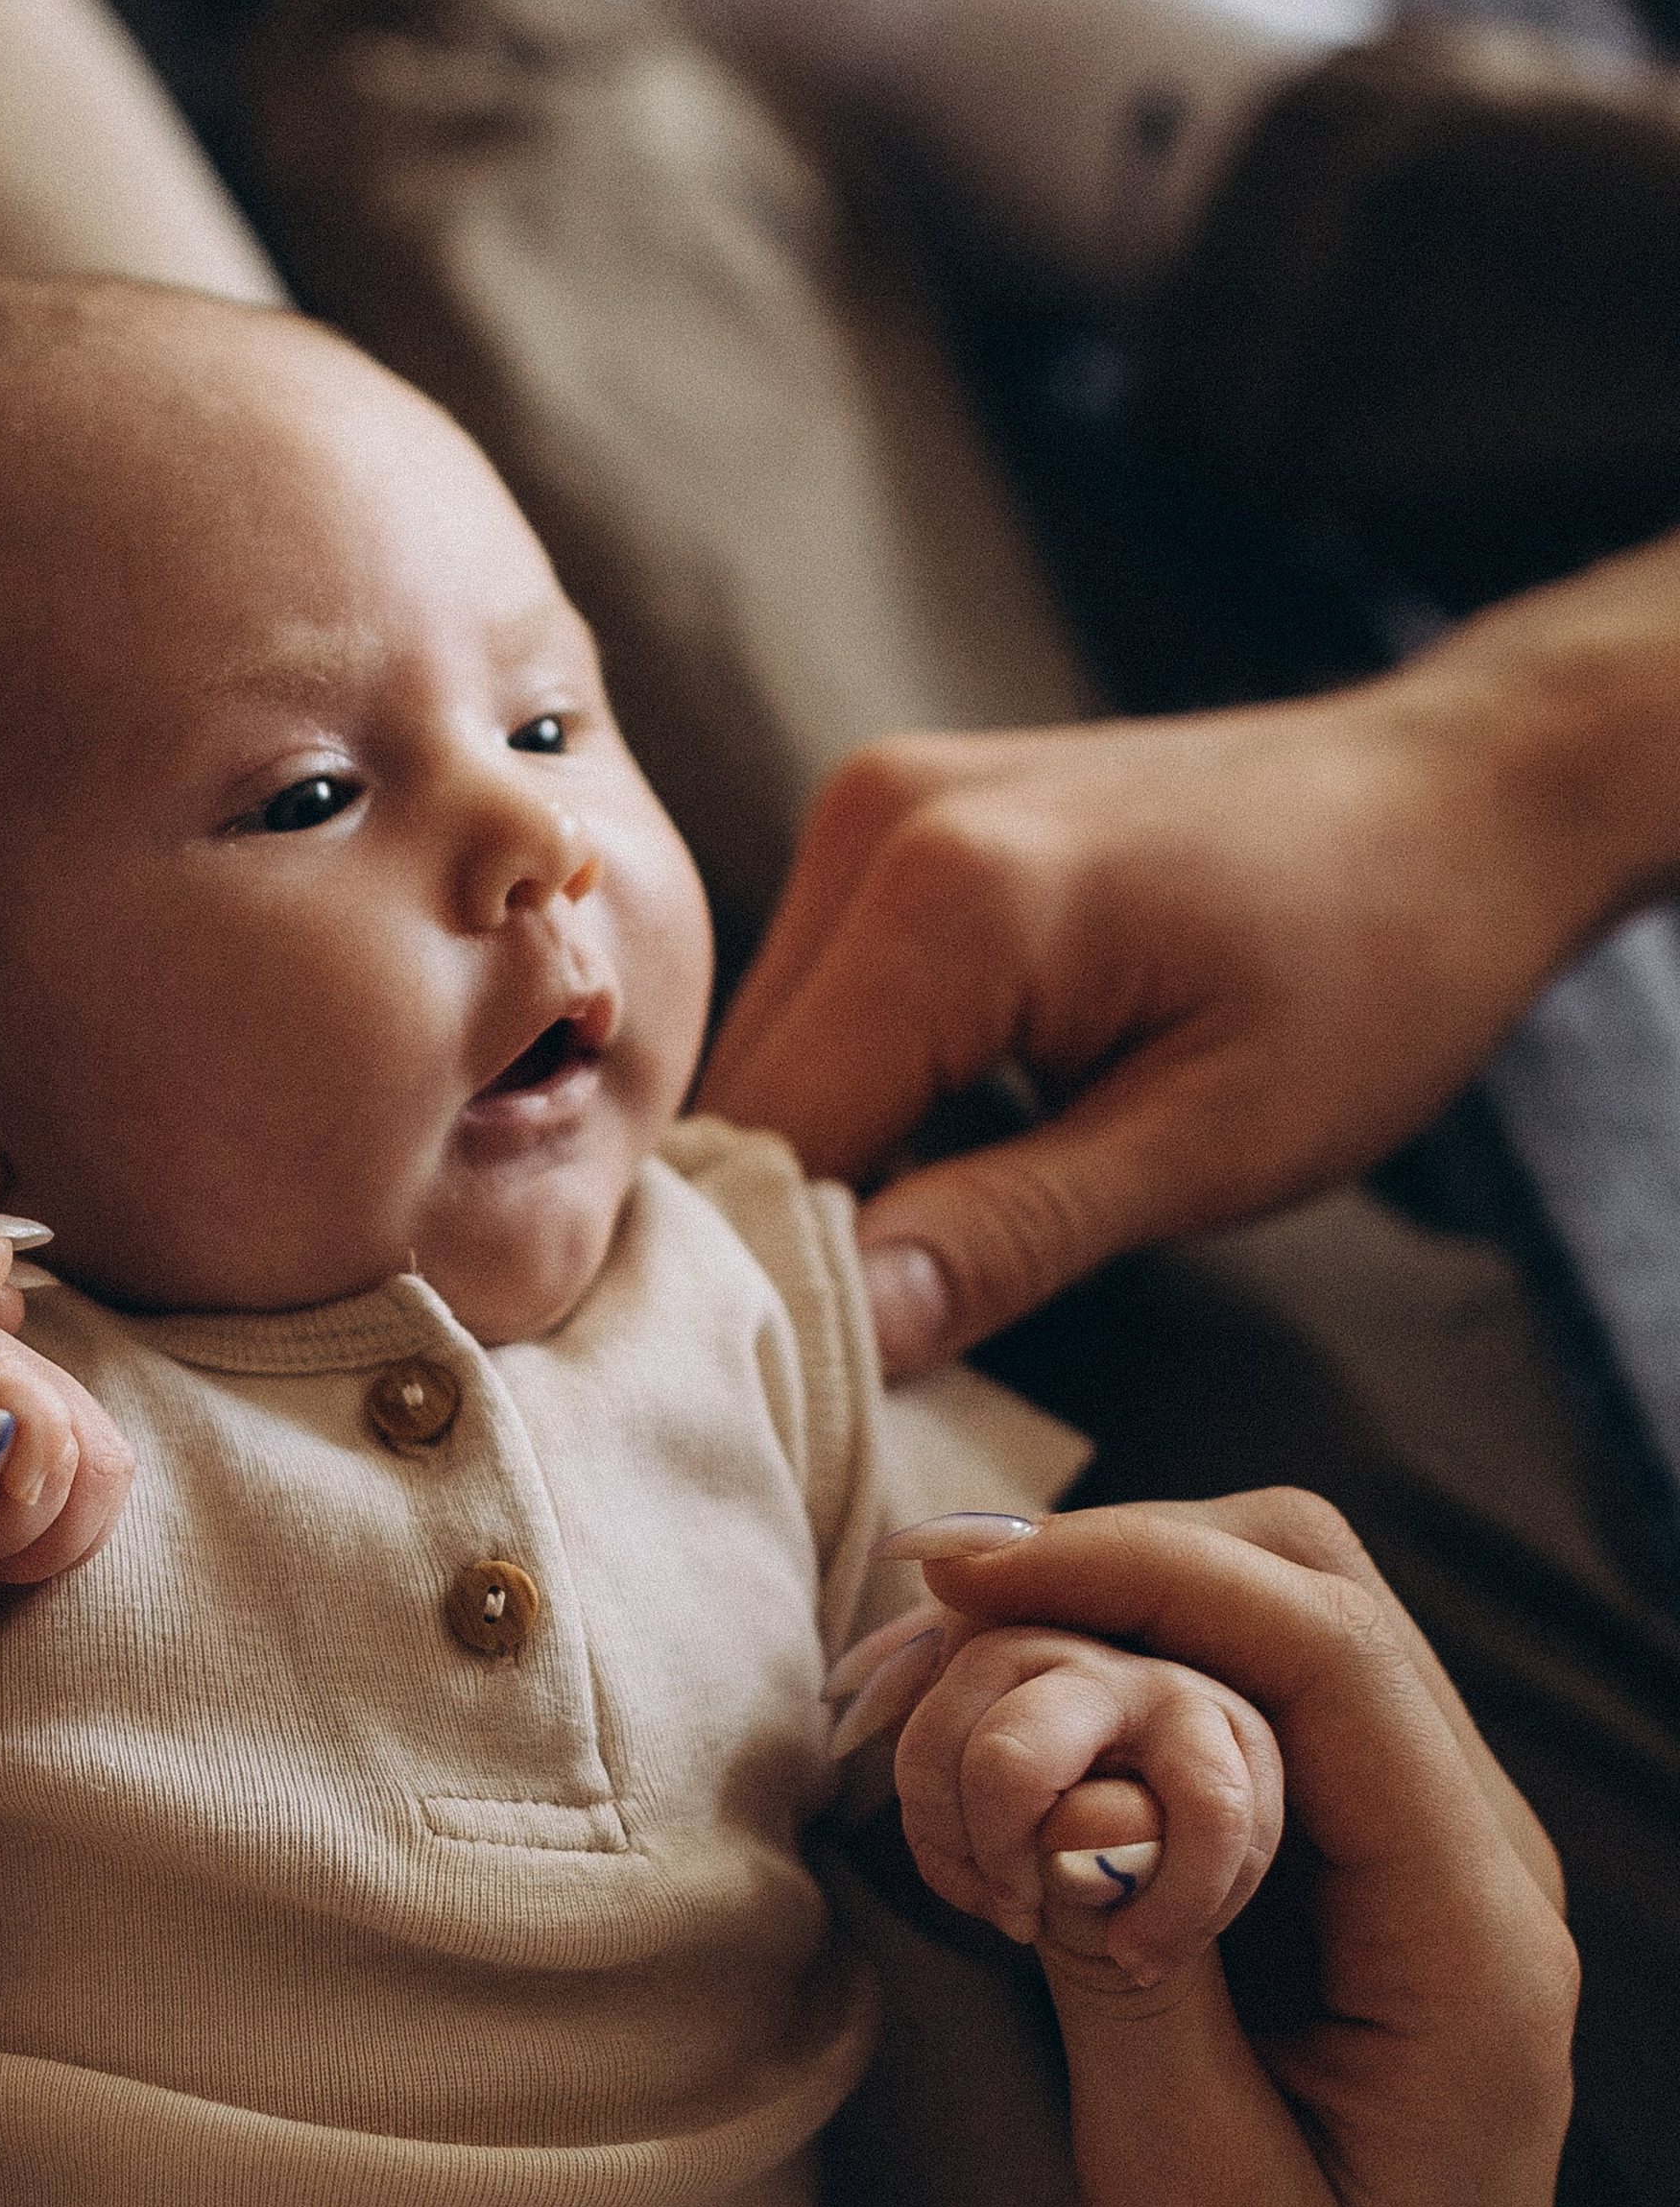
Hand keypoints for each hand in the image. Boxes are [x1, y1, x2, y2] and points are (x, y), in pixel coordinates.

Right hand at [700, 546, 1679, 1369]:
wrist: (1460, 800)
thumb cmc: (1377, 972)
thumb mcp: (1207, 1144)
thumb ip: (1007, 1236)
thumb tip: (849, 1340)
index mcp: (945, 900)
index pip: (775, 1142)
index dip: (789, 1287)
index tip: (832, 1406)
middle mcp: (875, 822)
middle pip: (747, 1094)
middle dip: (794, 1233)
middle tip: (882, 1365)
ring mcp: (877, 804)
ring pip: (769, 1051)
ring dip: (826, 1168)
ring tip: (926, 1266)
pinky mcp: (898, 820)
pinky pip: (820, 999)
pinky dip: (860, 1099)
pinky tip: (942, 1168)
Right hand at [897, 1494, 1679, 2206]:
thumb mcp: (1184, 2193)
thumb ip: (1132, 1965)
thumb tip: (1067, 1774)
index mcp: (1473, 1937)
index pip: (1330, 1650)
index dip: (1140, 1569)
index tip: (956, 1575)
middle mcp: (1474, 1867)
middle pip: (1311, 1589)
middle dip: (1116, 1567)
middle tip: (928, 1620)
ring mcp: (1417, 1869)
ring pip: (1268, 1632)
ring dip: (1102, 1626)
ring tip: (934, 1691)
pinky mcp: (1347, 1892)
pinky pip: (1241, 1722)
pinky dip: (1113, 1697)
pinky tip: (994, 1750)